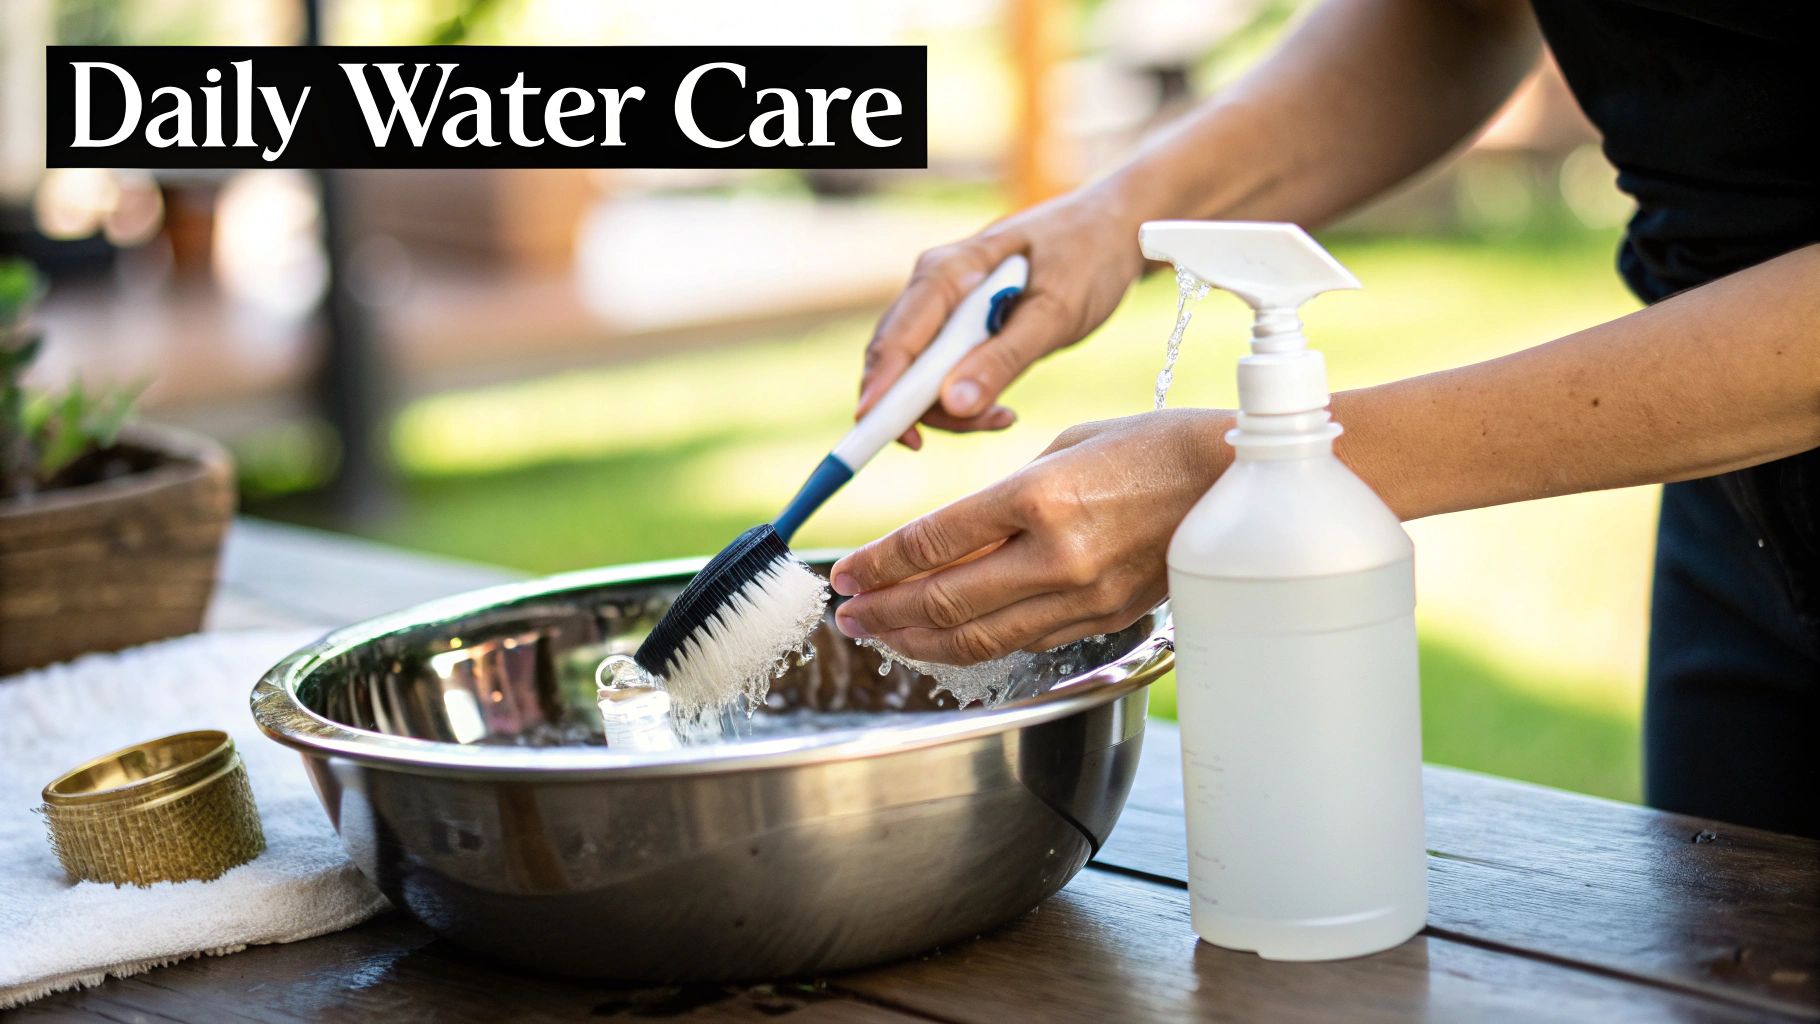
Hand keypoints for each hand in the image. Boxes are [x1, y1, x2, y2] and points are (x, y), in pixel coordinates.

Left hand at [831, 410, 1232, 662]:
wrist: (1243, 482)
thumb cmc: (1158, 447)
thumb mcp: (1069, 446)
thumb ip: (1008, 495)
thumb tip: (958, 535)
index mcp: (1039, 496)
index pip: (932, 543)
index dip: (877, 564)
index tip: (845, 574)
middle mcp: (1057, 554)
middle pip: (944, 600)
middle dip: (884, 611)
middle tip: (848, 615)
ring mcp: (1083, 595)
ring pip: (979, 637)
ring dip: (919, 641)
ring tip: (881, 637)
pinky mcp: (1104, 619)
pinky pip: (1025, 640)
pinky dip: (975, 644)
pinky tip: (947, 640)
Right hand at [858, 188, 1148, 448]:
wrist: (1112, 229)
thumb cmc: (1088, 257)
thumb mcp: (1057, 312)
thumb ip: (1005, 358)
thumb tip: (952, 405)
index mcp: (950, 270)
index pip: (898, 337)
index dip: (880, 387)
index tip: (874, 429)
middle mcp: (933, 286)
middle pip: (896, 362)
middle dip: (921, 409)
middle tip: (985, 425)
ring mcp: (942, 308)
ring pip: (916, 375)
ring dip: (950, 410)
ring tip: (1004, 416)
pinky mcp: (957, 328)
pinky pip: (939, 375)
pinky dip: (963, 400)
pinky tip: (1002, 408)